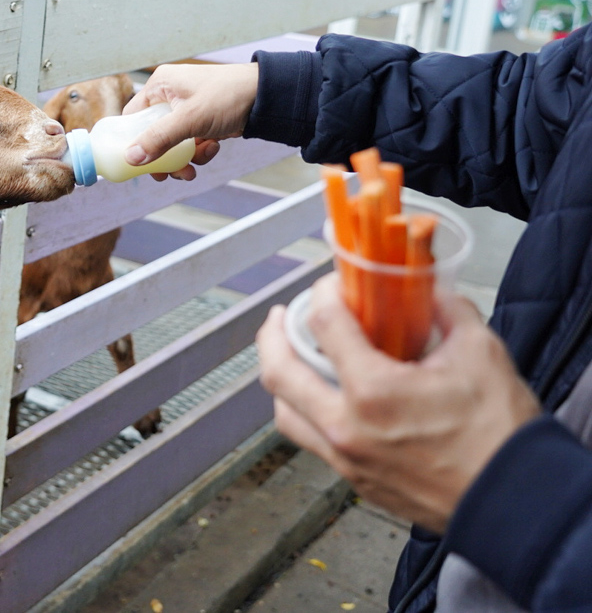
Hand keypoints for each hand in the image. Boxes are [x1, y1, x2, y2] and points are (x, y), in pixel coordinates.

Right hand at [122, 62, 258, 180]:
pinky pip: (190, 142)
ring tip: (195, 166)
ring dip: (183, 159)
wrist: (268, 97)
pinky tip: (214, 147)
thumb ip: (159, 139)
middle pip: (152, 135)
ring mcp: (186, 108)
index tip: (140, 163)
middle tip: (169, 174)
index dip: (133, 141)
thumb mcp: (190, 119)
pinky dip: (199, 151)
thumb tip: (131, 158)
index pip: (133, 117)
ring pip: (173, 143)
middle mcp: (170, 95)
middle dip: (163, 158)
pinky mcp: (202, 120)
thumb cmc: (229, 96)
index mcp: (160, 85)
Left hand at [256, 273, 540, 533]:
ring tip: (290, 358)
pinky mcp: (355, 480)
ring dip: (282, 379)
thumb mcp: (481, 352)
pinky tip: (321, 397)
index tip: (330, 287)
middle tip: (280, 317)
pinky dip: (306, 412)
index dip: (321, 294)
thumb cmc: (500, 436)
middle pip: (279, 372)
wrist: (514, 501)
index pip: (324, 324)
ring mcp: (346, 458)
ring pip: (285, 413)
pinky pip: (311, 440)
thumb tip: (429, 289)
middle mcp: (347, 427)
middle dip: (272, 336)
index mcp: (373, 391)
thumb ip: (448, 310)